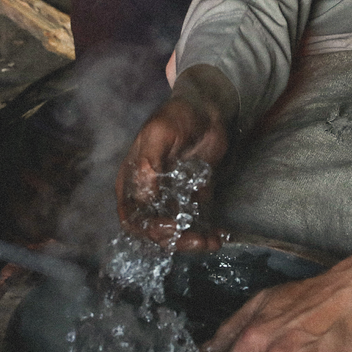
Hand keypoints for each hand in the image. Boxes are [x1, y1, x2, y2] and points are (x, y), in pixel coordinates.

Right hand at [116, 65, 236, 250]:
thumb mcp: (159, 134)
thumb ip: (149, 165)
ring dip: (192, 240)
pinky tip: (219, 235)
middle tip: (198, 240)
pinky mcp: (194, 197)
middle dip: (175, 240)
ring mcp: (173, 197)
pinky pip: (197, 221)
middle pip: (155, 230)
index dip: (148, 228)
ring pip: (177, 231)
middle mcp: (150, 194)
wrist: (210, 109)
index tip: (171, 228)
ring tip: (212, 242)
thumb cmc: (178, 116)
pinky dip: (207, 232)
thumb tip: (144, 198)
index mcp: (133, 180)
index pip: (132, 217)